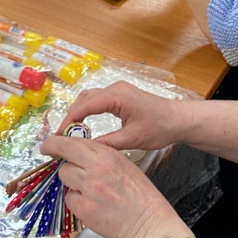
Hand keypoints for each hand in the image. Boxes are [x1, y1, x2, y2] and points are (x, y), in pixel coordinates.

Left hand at [39, 133, 182, 237]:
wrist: (149, 223)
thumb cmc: (141, 195)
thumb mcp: (125, 166)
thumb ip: (102, 157)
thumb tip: (80, 154)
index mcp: (108, 156)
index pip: (74, 142)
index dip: (57, 142)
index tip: (50, 143)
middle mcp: (96, 169)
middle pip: (64, 156)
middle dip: (57, 156)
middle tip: (52, 157)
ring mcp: (88, 189)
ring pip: (64, 176)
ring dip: (71, 181)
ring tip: (87, 189)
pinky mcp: (83, 209)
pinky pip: (70, 199)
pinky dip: (76, 201)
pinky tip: (92, 205)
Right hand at [50, 81, 185, 153]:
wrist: (178, 119)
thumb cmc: (159, 128)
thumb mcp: (132, 139)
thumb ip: (107, 143)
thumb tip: (84, 149)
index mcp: (118, 97)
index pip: (85, 105)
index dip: (69, 120)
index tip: (58, 135)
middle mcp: (116, 88)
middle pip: (85, 98)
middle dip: (71, 116)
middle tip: (61, 135)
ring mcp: (119, 89)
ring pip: (90, 97)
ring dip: (79, 112)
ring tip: (70, 131)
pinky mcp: (122, 94)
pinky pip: (98, 99)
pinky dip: (88, 110)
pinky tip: (85, 124)